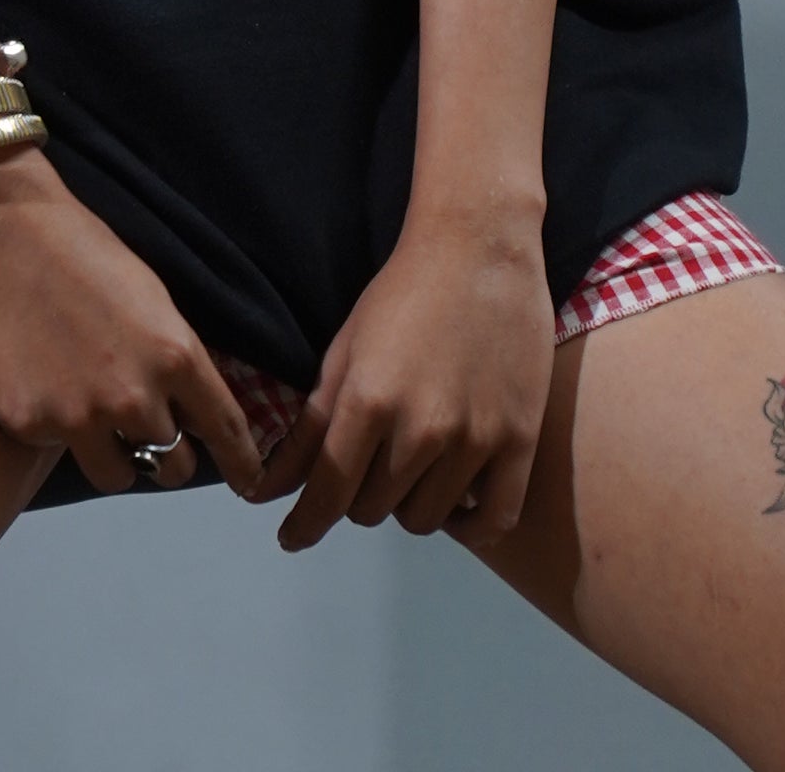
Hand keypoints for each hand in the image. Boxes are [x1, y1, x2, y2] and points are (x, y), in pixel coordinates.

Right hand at [0, 153, 263, 499]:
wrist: (5, 230)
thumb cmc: (83, 251)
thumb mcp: (152, 300)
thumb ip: (174, 360)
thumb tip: (191, 411)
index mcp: (175, 356)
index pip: (225, 431)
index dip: (243, 464)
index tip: (250, 484)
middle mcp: (134, 396)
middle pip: (173, 467)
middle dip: (168, 456)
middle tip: (148, 433)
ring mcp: (80, 416)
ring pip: (119, 475)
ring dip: (116, 456)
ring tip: (98, 420)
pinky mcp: (31, 424)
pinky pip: (60, 450)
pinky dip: (59, 429)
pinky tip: (46, 384)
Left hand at [266, 202, 553, 551]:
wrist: (480, 246)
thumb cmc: (403, 293)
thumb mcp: (344, 352)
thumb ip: (308, 428)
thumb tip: (264, 489)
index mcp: (368, 401)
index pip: (328, 494)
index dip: (304, 524)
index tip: (291, 538)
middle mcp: (420, 430)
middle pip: (374, 510)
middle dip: (359, 494)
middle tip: (369, 459)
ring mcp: (474, 439)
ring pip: (424, 519)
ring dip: (409, 502)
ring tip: (412, 463)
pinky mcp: (520, 441)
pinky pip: (492, 522)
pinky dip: (468, 526)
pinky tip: (455, 503)